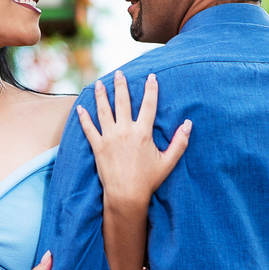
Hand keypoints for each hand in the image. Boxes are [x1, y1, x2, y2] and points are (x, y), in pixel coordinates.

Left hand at [78, 70, 190, 208]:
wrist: (126, 196)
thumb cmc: (148, 180)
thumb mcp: (168, 161)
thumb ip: (180, 142)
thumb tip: (188, 124)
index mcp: (143, 132)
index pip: (149, 105)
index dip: (151, 89)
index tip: (151, 76)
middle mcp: (125, 131)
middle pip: (123, 102)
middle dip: (121, 85)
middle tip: (120, 73)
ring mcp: (109, 137)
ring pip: (104, 111)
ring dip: (101, 95)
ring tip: (99, 83)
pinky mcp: (98, 146)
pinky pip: (89, 128)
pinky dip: (84, 118)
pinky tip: (80, 108)